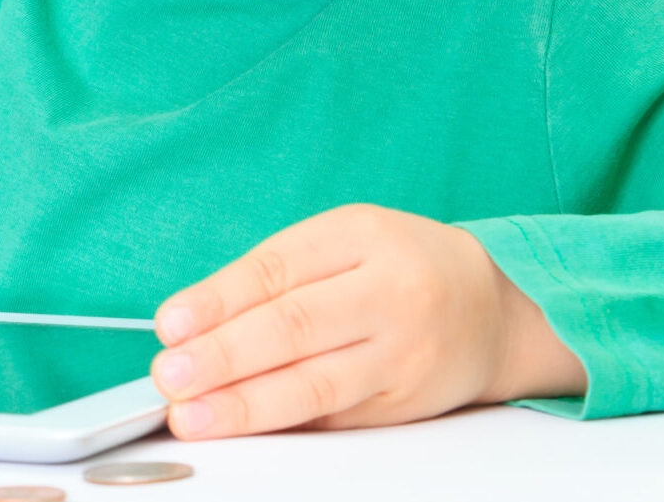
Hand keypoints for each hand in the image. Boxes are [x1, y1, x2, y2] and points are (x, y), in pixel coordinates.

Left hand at [149, 203, 525, 438]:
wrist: (492, 309)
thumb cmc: (401, 265)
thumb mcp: (346, 239)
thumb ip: (280, 274)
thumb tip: (197, 321)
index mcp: (364, 236)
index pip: (280, 268)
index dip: (220, 299)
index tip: (171, 324)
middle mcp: (388, 293)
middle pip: (295, 327)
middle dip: (223, 356)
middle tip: (171, 375)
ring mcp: (400, 354)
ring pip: (314, 384)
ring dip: (244, 405)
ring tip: (192, 416)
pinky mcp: (402, 406)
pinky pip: (332, 418)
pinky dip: (280, 426)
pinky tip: (241, 429)